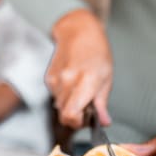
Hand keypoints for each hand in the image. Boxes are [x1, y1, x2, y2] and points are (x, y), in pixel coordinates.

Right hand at [46, 9, 112, 127]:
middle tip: (86, 107)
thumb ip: (102, 102)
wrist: (78, 31)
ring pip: (60, 106)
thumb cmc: (96, 52)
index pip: (71, 115)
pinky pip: (55, 96)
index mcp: (85, 81)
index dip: (77, 123)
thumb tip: (104, 122)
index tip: (86, 120)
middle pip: (64, 115)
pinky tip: (71, 82)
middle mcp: (67, 81)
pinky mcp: (48, 78)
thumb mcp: (107, 77)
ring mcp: (55, 80)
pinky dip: (63, 95)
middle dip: (75, 116)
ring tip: (80, 90)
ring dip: (69, 105)